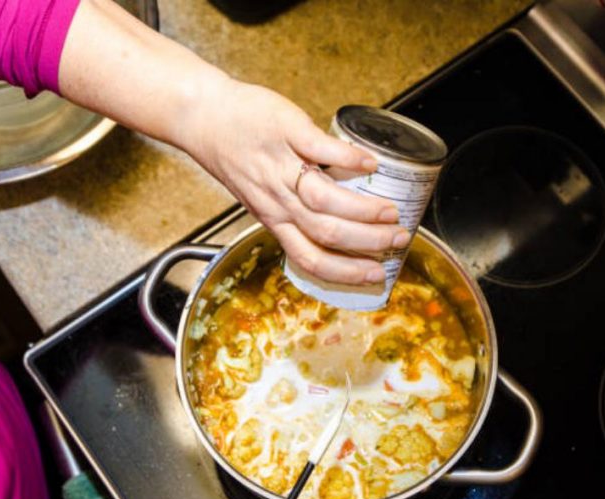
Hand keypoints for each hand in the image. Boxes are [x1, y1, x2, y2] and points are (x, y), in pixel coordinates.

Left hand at [58, 0, 408, 283]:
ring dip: (364, 209)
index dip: (346, 272)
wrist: (205, 118)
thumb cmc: (234, 156)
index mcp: (275, 219)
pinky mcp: (286, 132)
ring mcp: (281, 167)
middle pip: (326, 233)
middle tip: (398, 240)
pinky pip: (321, 149)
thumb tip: (334, 223)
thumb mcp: (259, 196)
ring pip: (325, 199)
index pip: (311, 258)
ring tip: (391, 211)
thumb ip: (291, 212)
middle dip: (368, 243)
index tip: (376, 275)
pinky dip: (350, 159)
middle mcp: (277, 200)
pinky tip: (372, 164)